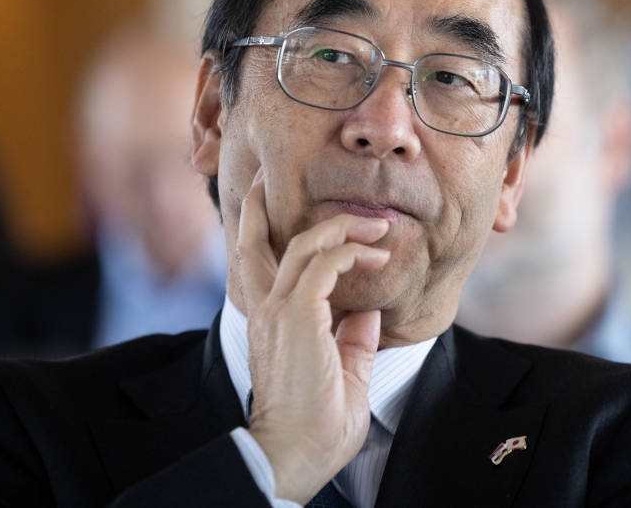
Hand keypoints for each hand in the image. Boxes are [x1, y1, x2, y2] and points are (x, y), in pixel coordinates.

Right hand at [236, 169, 389, 503]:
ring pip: (302, 243)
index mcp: (269, 322)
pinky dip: (349, 251)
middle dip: (258, 204)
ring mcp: (278, 310)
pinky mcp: (297, 314)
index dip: (267, 233)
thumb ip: (352, 338)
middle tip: (265, 176)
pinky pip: (324, 263)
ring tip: (376, 223)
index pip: (259, 264)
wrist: (294, 454)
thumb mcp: (342, 371)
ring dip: (340, 225)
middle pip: (254, 240)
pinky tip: (374, 254)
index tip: (288, 213)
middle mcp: (265, 309)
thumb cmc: (316, 424)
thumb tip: (368, 312)